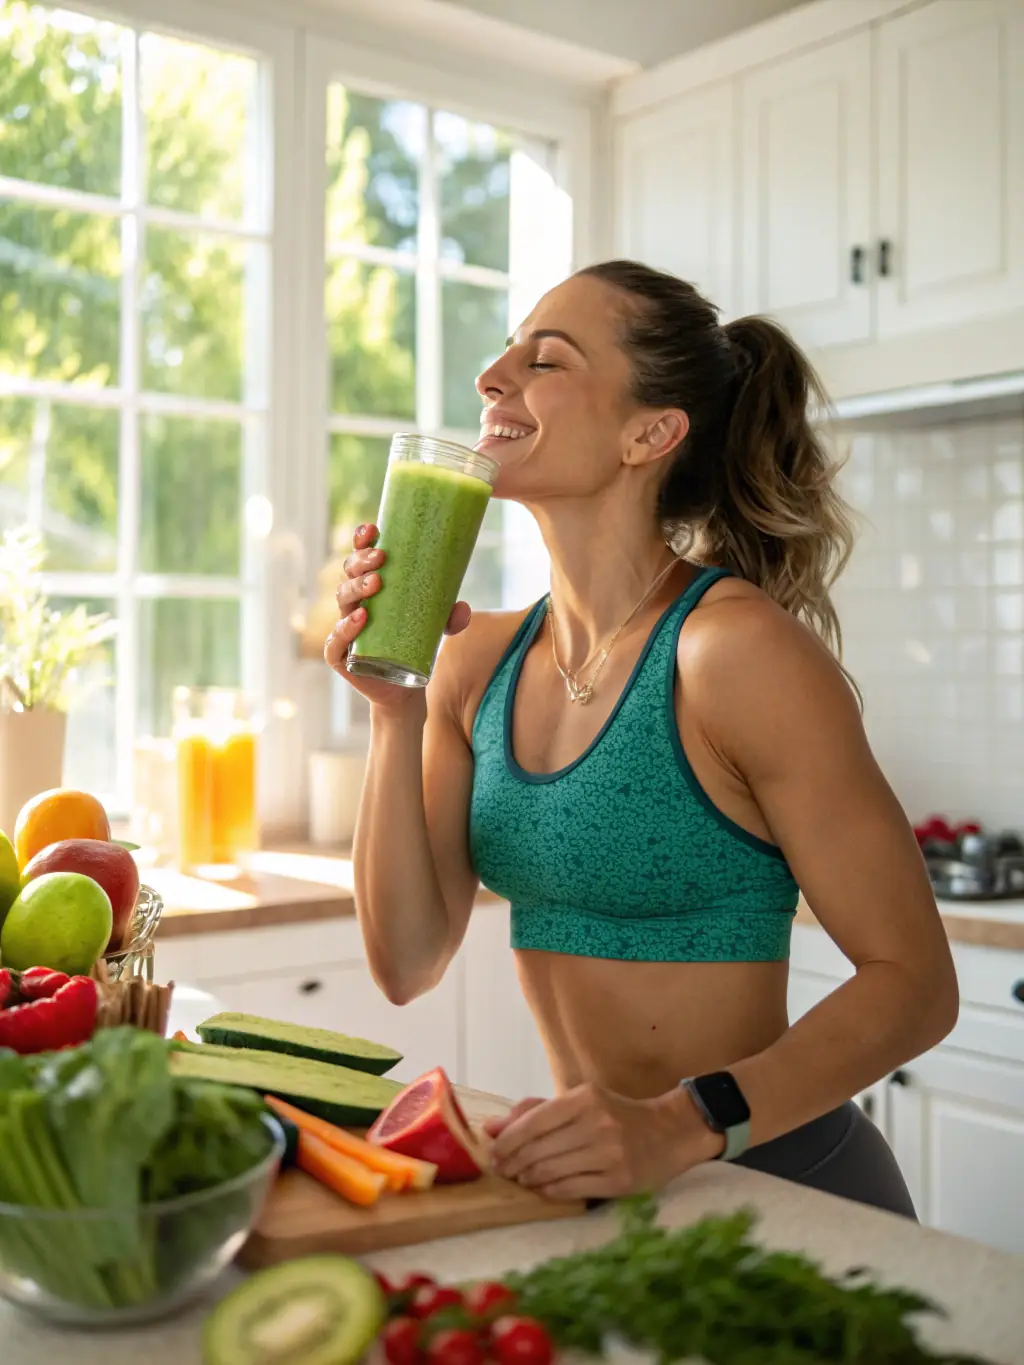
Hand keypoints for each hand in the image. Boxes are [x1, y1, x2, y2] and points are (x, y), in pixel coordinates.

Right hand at [324, 524, 471, 704]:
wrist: (403, 687)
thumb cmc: (413, 646)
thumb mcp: (436, 628)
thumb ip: (450, 617)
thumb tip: (462, 607)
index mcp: (370, 589)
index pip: (360, 558)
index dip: (361, 541)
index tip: (373, 530)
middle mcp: (353, 604)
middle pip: (348, 574)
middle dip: (361, 561)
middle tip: (381, 558)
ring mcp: (344, 628)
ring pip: (343, 600)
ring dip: (357, 588)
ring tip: (376, 583)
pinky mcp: (341, 655)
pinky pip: (336, 639)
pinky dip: (345, 627)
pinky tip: (361, 617)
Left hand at [488, 1082, 724, 1200]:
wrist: (669, 1133)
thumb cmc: (616, 1115)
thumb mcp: (580, 1100)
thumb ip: (534, 1111)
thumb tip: (490, 1128)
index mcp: (585, 1098)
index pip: (533, 1121)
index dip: (507, 1141)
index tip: (493, 1153)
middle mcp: (597, 1124)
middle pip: (539, 1150)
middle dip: (513, 1163)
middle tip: (503, 1170)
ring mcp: (610, 1154)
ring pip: (551, 1172)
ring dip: (528, 1178)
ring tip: (521, 1178)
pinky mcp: (619, 1182)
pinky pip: (570, 1190)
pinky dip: (549, 1191)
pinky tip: (543, 1188)